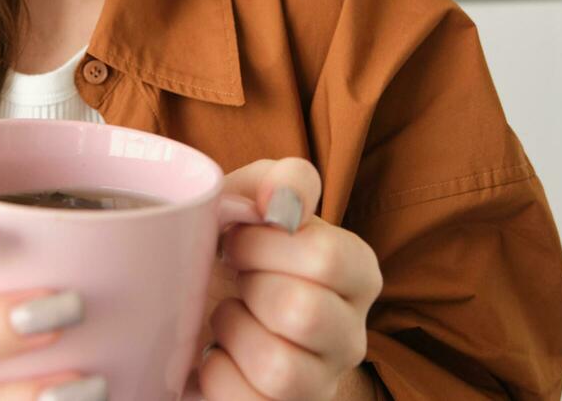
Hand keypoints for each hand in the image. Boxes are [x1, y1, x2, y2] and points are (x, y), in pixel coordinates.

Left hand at [195, 158, 381, 400]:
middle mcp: (351, 334)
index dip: (265, 243)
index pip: (329, 258)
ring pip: (281, 368)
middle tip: (233, 275)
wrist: (204, 304)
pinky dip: (215, 373)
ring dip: (232, 331)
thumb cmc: (239, 247)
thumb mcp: (255, 196)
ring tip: (225, 314)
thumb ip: (282, 181)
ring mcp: (321, 383)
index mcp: (357, 272)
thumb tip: (280, 201)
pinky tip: (215, 352)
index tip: (238, 238)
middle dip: (248, 286)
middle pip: (304, 313)